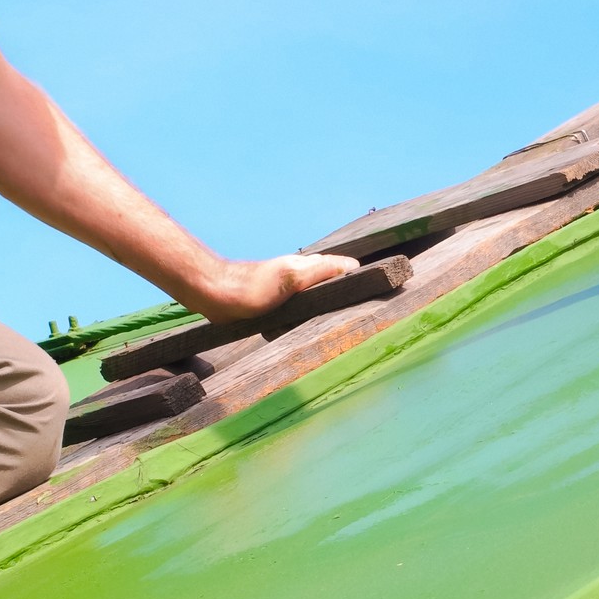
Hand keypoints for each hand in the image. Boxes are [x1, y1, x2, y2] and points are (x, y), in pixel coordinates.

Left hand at [189, 253, 359, 323]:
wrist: (214, 296)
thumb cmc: (250, 289)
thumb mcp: (291, 278)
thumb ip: (321, 270)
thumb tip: (353, 265)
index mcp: (307, 267)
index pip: (345, 269)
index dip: (363, 278)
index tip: (384, 289)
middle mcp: (300, 277)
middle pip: (334, 285)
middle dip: (351, 295)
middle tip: (371, 313)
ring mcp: (289, 292)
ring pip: (318, 300)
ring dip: (330, 310)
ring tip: (347, 325)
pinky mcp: (276, 307)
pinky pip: (301, 314)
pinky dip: (309, 321)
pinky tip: (311, 332)